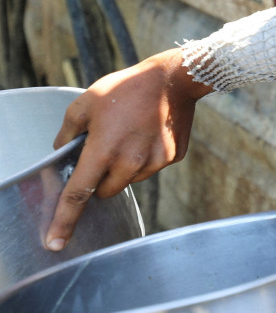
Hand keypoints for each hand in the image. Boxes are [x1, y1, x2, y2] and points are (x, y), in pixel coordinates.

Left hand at [45, 48, 209, 250]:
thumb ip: (68, 132)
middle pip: (106, 191)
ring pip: (130, 180)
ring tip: (131, 134)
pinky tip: (149, 132)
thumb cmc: (126, 88)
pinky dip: (147, 157)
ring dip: (125, 167)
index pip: (78, 193)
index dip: (64, 220)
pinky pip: (152, 168)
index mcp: (104, 150)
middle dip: (101, 180)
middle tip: (105, 151)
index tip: (56, 243)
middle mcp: (130, 162)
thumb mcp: (85, 103)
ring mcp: (155, 162)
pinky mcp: (172, 157)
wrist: (173, 80)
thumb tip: (62, 151)